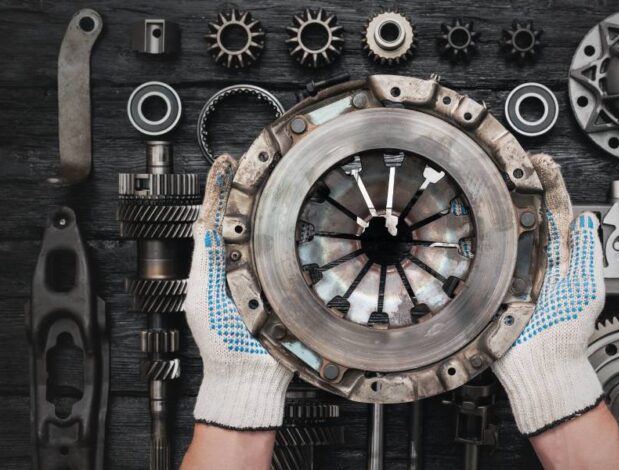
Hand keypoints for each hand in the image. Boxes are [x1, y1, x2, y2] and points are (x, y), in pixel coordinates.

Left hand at [184, 155, 291, 429]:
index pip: (215, 218)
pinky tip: (289, 214)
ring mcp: (261, 274)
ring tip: (263, 176)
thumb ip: (205, 259)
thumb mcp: (203, 295)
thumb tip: (202, 221)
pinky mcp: (283, 284)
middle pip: (239, 219)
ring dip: (261, 204)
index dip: (219, 188)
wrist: (248, 372)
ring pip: (261, 233)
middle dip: (241, 188)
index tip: (223, 164)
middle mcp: (238, 265)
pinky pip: (283, 252)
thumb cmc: (224, 341)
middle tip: (246, 159)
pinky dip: (283, 231)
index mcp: (215, 265)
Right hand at [492, 154, 604, 434]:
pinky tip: (465, 219)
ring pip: (501, 232)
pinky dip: (472, 237)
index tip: (541, 163)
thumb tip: (590, 221)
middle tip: (510, 161)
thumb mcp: (589, 289)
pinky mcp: (489, 284)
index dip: (549, 186)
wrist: (541, 366)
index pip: (555, 212)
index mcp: (559, 258)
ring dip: (493, 206)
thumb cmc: (567, 334)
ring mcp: (509, 271)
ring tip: (487, 180)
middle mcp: (533, 260)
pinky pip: (479, 256)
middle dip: (517, 187)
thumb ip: (590, 254)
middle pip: (524, 215)